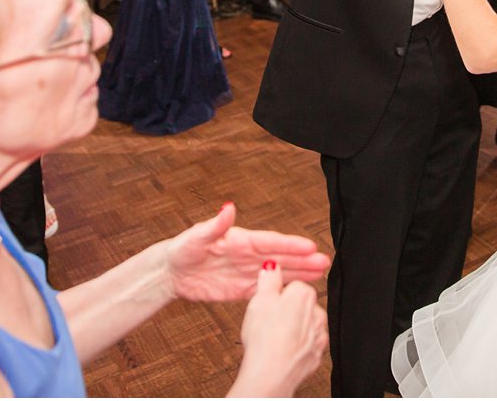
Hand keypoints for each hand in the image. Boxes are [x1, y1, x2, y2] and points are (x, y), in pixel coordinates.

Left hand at [166, 203, 330, 304]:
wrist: (171, 273)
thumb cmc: (182, 249)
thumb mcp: (196, 236)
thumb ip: (215, 225)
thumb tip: (227, 208)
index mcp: (240, 239)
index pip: (270, 242)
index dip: (290, 245)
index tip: (310, 246)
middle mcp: (248, 254)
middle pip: (281, 257)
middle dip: (303, 259)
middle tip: (325, 262)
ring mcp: (247, 272)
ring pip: (278, 272)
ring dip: (299, 273)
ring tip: (321, 273)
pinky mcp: (242, 289)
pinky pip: (267, 289)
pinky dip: (283, 289)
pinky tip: (299, 289)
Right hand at [231, 265, 328, 397]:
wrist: (271, 374)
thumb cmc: (265, 338)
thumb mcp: (259, 300)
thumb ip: (268, 279)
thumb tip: (272, 265)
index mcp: (303, 294)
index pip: (293, 286)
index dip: (277, 296)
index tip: (269, 305)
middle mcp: (317, 312)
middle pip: (300, 305)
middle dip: (287, 312)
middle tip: (269, 322)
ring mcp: (319, 335)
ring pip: (305, 325)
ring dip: (293, 329)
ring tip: (274, 338)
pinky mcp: (317, 354)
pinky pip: (307, 345)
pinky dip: (297, 347)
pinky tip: (283, 350)